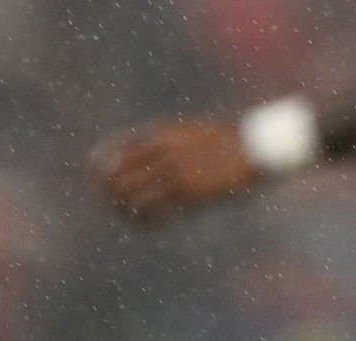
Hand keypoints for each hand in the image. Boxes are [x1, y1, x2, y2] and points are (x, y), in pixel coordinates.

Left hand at [87, 117, 262, 224]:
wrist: (258, 147)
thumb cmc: (226, 140)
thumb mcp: (192, 131)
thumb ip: (165, 141)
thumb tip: (137, 154)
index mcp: (163, 132)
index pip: (115, 149)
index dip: (100, 166)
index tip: (97, 178)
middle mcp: (164, 151)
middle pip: (117, 176)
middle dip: (109, 192)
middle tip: (112, 202)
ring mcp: (176, 172)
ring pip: (131, 197)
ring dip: (125, 210)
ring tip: (130, 216)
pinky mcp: (189, 193)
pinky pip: (154, 212)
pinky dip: (144, 221)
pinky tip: (147, 225)